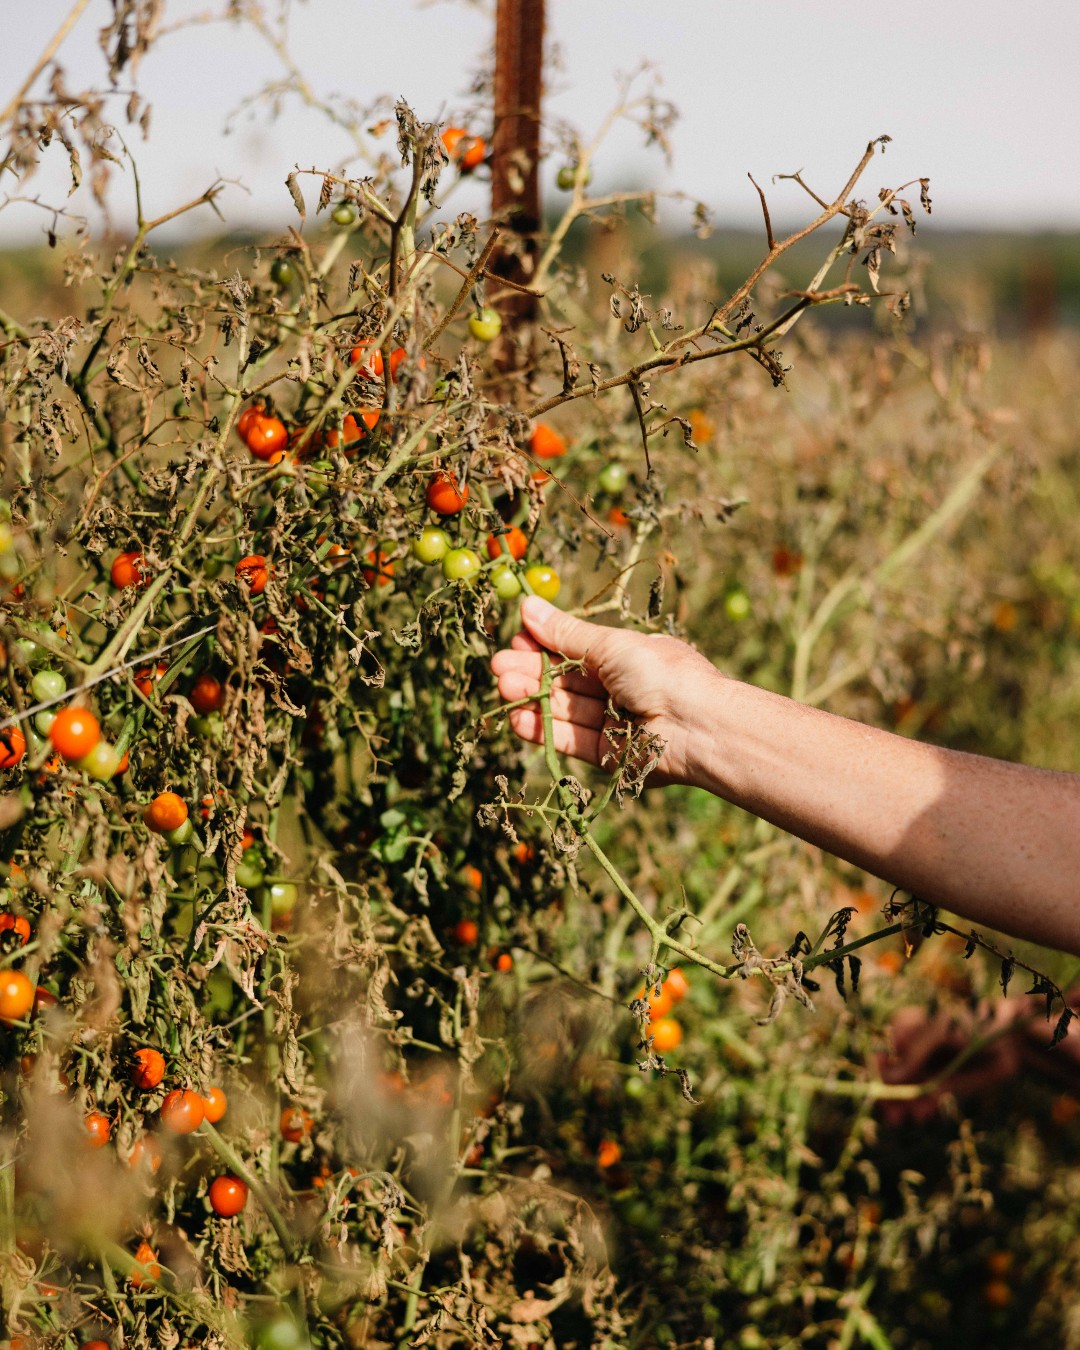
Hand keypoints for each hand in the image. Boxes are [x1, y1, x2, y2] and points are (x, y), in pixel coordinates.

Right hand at [490, 597, 725, 786]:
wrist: (697, 726)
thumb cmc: (660, 673)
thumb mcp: (610, 645)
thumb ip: (565, 633)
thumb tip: (528, 606)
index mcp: (628, 657)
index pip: (577, 650)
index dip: (545, 645)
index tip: (516, 639)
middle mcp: (622, 689)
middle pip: (566, 681)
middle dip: (531, 672)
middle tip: (498, 665)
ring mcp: (615, 723)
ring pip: (565, 710)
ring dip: (532, 699)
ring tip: (502, 687)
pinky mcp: (610, 756)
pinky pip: (571, 740)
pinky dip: (544, 729)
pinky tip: (517, 716)